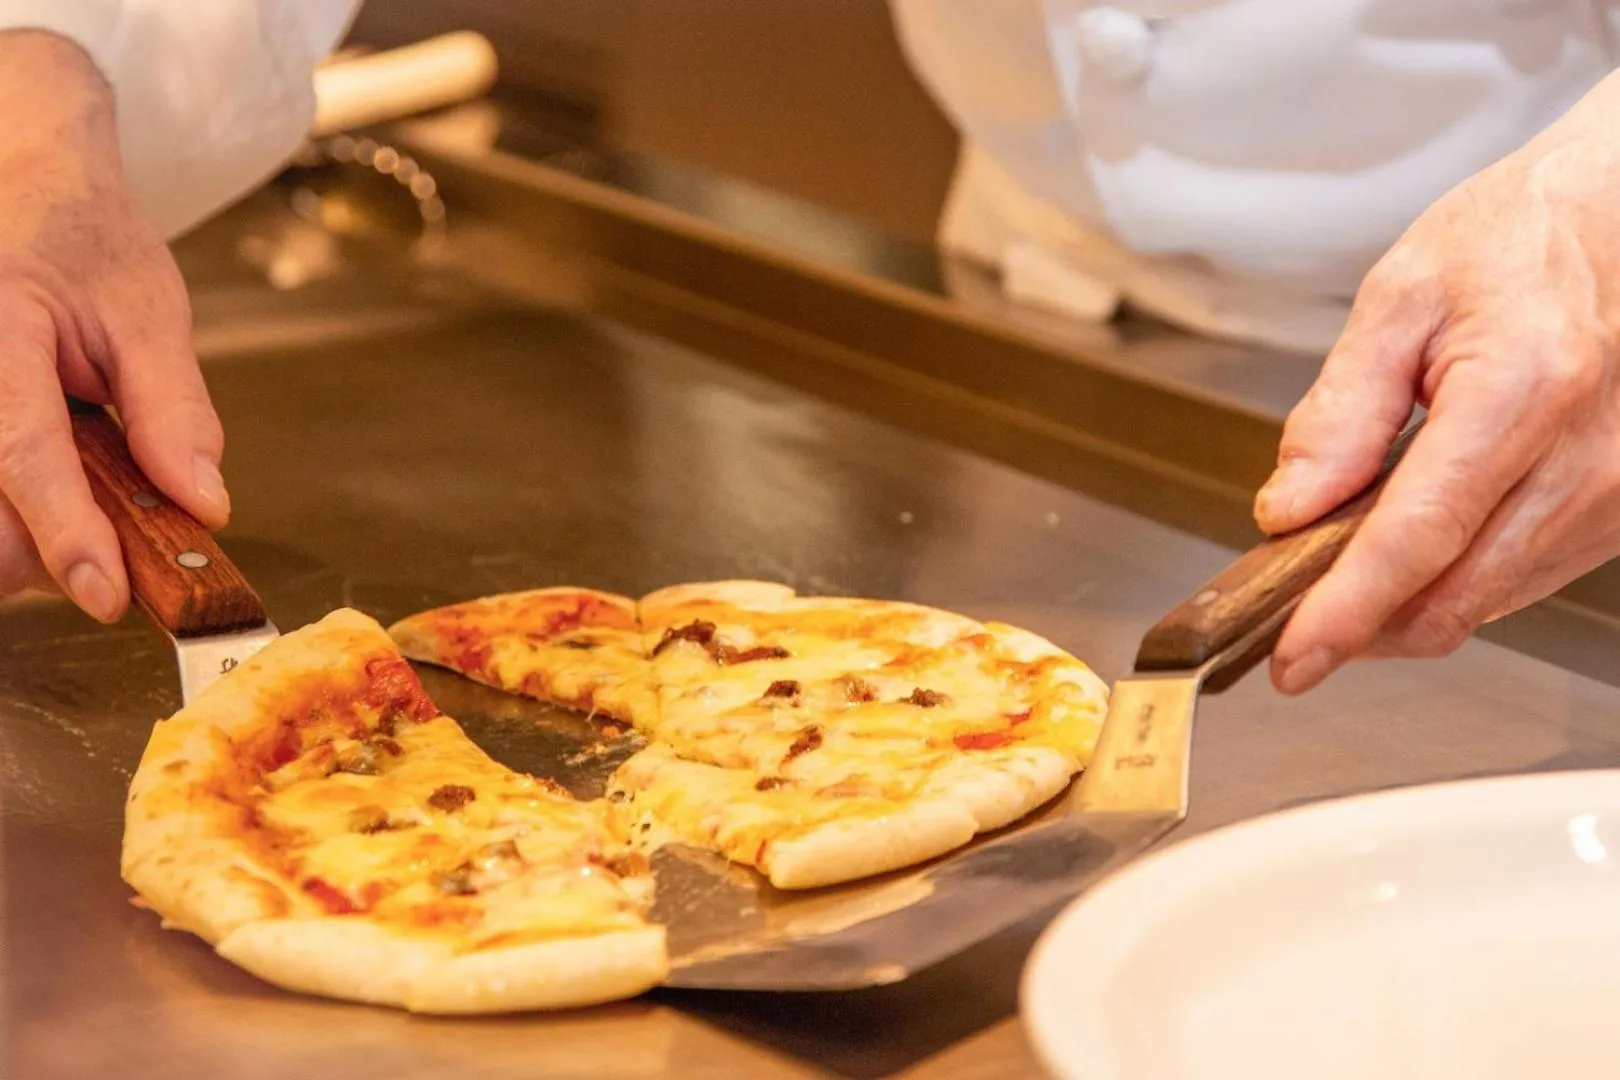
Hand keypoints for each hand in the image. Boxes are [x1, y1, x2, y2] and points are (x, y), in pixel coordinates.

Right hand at [0, 31, 227, 621]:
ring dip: (31, 537)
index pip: (26, 453)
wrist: (23, 184)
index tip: (107, 597)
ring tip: (88, 508)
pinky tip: (54, 490)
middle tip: (120, 561)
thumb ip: (174, 412)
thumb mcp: (149, 313)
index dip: (68, 535)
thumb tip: (204, 506)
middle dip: (50, 552)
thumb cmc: (85, 242)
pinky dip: (21, 509)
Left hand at [1254, 69, 1619, 693]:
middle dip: (1359, 624)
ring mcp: (1617, 495)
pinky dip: (1453, 579)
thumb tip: (1289, 508)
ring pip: (1484, 602)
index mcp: (1523, 392)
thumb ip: (1340, 411)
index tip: (1292, 660)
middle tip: (1288, 607)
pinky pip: (1521, 580)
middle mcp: (1586, 459)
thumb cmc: (1521, 238)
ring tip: (1345, 559)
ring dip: (1403, 604)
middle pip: (1450, 597)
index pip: (1414, 541)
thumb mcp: (1401, 297)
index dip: (1342, 613)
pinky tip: (1416, 542)